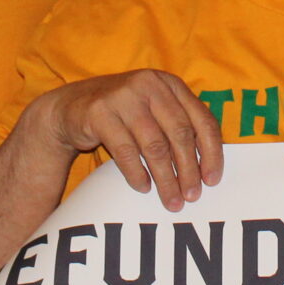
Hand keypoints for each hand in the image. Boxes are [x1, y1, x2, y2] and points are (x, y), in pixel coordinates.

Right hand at [42, 71, 224, 211]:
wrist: (70, 107)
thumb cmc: (123, 115)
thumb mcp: (154, 112)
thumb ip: (179, 127)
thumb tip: (208, 168)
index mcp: (170, 84)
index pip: (202, 119)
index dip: (211, 152)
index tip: (212, 180)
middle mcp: (149, 85)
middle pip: (179, 134)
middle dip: (188, 170)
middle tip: (192, 197)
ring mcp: (123, 97)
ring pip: (154, 145)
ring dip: (166, 178)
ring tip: (171, 200)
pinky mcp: (99, 112)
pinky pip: (126, 151)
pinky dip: (137, 173)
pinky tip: (144, 188)